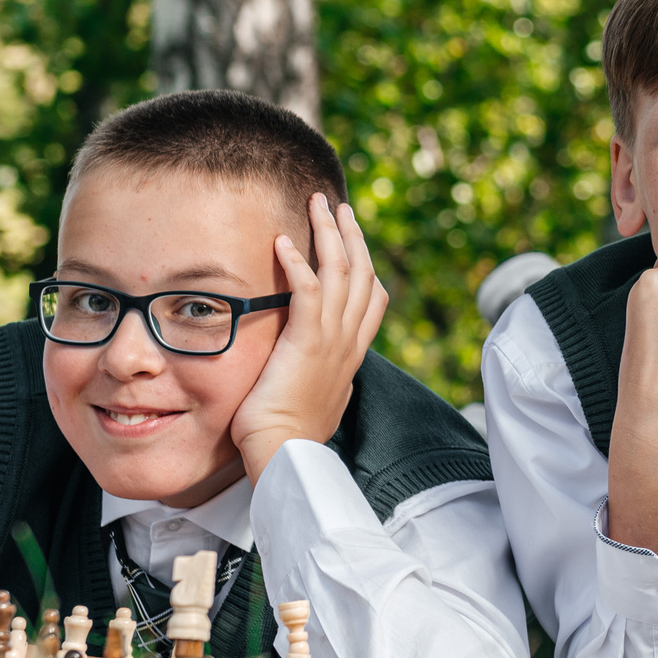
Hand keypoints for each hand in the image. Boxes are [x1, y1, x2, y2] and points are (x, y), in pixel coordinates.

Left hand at [232, 195, 388, 480]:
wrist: (287, 454)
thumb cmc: (292, 435)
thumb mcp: (319, 399)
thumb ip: (323, 377)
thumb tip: (320, 374)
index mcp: (353, 354)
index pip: (373, 299)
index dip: (366, 264)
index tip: (354, 241)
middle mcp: (349, 341)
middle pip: (362, 273)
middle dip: (352, 235)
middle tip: (339, 206)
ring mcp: (332, 340)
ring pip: (341, 272)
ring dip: (329, 233)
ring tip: (318, 203)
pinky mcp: (307, 342)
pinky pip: (308, 290)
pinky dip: (298, 262)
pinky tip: (284, 241)